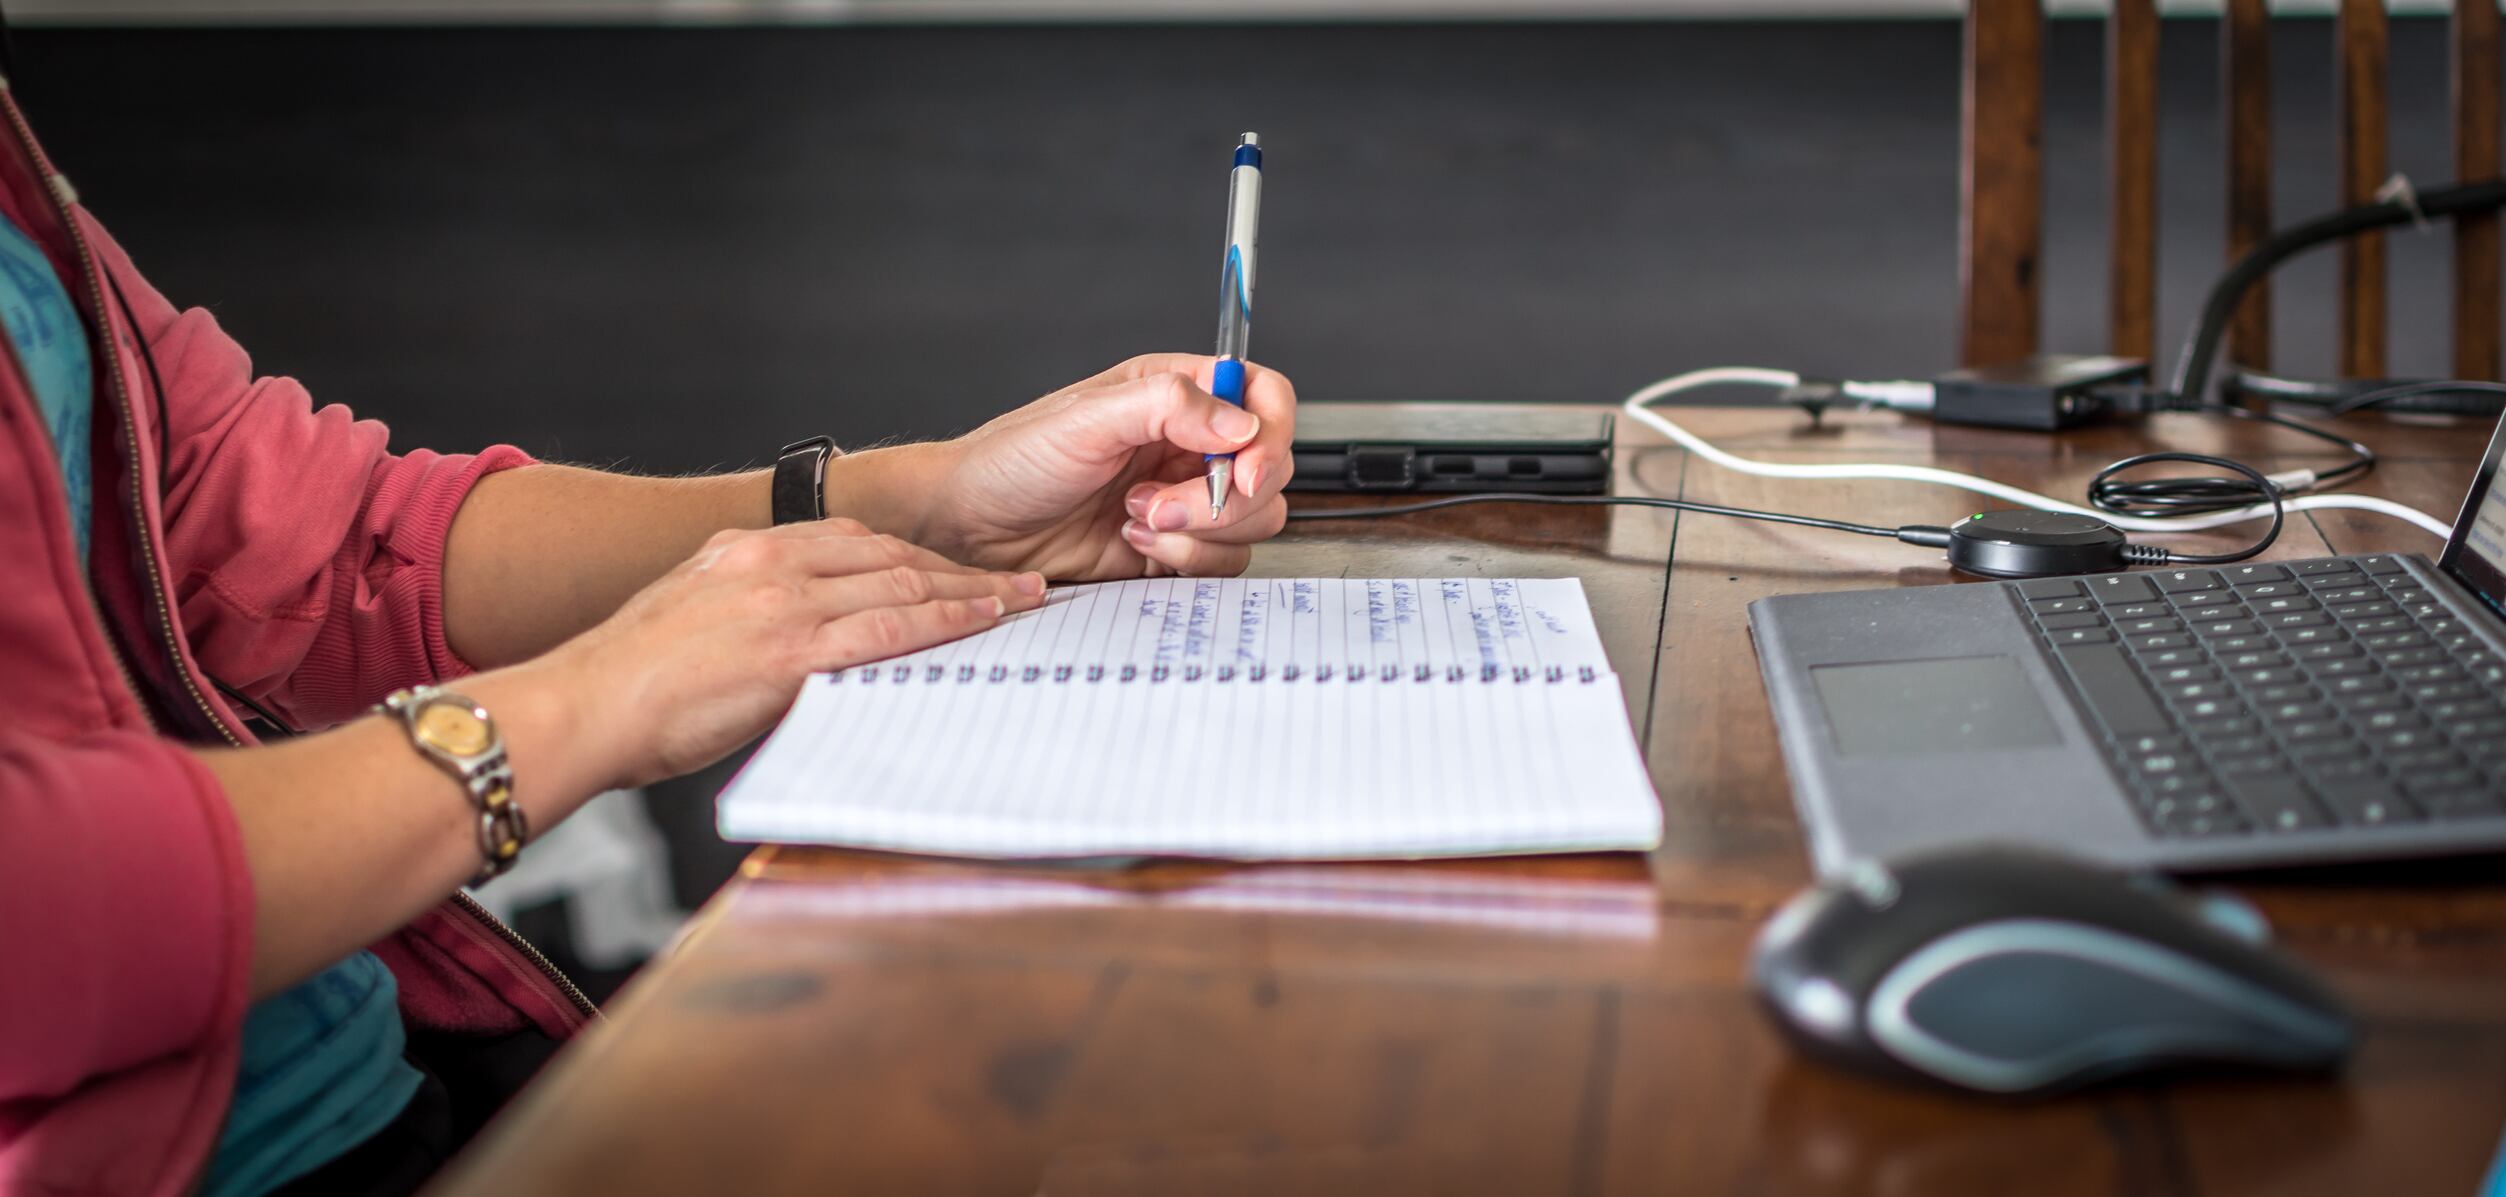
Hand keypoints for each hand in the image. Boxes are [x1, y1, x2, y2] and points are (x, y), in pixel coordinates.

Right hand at [544, 519, 1047, 787]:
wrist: (584, 707)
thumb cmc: (629, 685)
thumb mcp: (693, 621)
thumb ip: (752, 616)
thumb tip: (807, 646)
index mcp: (742, 550)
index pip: (854, 542)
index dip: (917, 556)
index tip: (957, 569)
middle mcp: (768, 562)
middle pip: (890, 554)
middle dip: (958, 569)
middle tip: (1012, 583)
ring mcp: (782, 602)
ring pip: (901, 584)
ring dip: (971, 591)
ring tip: (1021, 601)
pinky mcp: (790, 648)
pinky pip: (889, 629)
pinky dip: (945, 621)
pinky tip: (981, 625)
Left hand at [907, 353, 1296, 578]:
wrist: (972, 528)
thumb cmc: (1012, 460)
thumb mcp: (1086, 418)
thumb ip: (1168, 406)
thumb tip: (1240, 423)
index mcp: (1176, 394)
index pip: (1263, 398)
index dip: (1270, 436)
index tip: (1242, 470)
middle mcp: (1190, 442)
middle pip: (1269, 469)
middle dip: (1223, 498)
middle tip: (1157, 504)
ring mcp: (1186, 497)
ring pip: (1252, 521)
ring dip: (1199, 532)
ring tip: (1135, 521)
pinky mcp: (1175, 546)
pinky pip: (1221, 561)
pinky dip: (1183, 560)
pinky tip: (1132, 545)